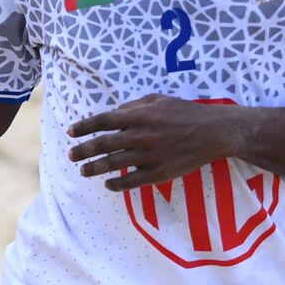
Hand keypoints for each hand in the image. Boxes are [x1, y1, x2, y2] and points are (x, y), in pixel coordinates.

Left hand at [67, 95, 242, 191]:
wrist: (214, 132)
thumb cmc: (186, 112)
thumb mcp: (159, 100)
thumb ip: (134, 106)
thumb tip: (114, 115)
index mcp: (140, 115)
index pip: (103, 120)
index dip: (84, 126)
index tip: (71, 132)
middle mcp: (141, 135)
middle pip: (103, 144)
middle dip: (83, 150)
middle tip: (70, 155)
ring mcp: (150, 156)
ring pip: (114, 164)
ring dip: (94, 168)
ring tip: (83, 171)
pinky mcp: (159, 172)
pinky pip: (132, 181)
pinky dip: (117, 184)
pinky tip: (108, 184)